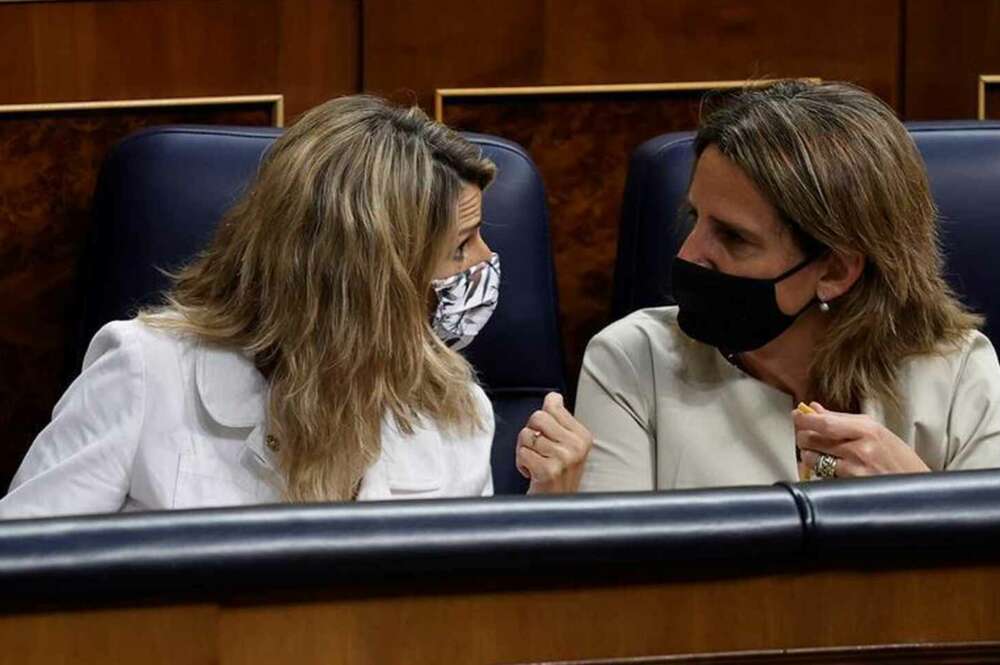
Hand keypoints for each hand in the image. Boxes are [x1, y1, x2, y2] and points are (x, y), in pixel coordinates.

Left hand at [516, 392, 592, 493]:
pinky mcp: (549, 471)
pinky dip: (521, 463)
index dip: (540, 421)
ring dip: (524, 450)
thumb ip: (558, 419)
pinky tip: (533, 473)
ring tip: (535, 463)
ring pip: (526, 435)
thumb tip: (553, 396)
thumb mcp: (566, 445)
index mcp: (583, 435)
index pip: (551, 406)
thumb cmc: (558, 475)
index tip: (546, 437)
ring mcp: (564, 458)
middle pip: (537, 417)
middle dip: (530, 432)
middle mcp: (577, 446)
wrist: (557, 507)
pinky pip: (523, 452)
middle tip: (537, 450)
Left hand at [793, 402, 929, 477]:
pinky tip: (832, 472)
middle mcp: (861, 446)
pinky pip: (823, 476)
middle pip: (813, 438)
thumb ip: (842, 420)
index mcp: (867, 428)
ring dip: (810, 456)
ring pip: (813, 458)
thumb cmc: (898, 459)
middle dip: (804, 438)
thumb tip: (813, 408)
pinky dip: (821, 472)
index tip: (795, 416)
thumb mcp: (876, 433)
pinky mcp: (853, 485)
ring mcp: (856, 468)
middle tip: (807, 439)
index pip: (824, 421)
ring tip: (821, 456)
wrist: (920, 489)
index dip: (804, 419)